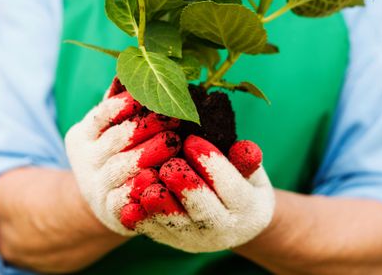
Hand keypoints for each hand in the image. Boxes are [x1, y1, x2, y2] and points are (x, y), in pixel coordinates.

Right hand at [65, 81, 180, 235]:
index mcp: (82, 134)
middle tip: (175, 117)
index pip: (102, 114)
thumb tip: (130, 65)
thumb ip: (119, 102)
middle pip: (116, 140)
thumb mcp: (109, 127)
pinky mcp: (109, 211)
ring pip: (122, 167)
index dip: (127, 104)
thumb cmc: (115, 151)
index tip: (151, 96)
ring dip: (150, 153)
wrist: (101, 198)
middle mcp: (85, 160)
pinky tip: (163, 177)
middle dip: (146, 127)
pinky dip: (144, 187)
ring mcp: (95, 186)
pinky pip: (126, 199)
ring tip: (175, 142)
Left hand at [137, 135, 274, 251]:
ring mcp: (197, 239)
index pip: (230, 187)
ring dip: (158, 205)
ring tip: (145, 181)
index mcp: (247, 209)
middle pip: (203, 211)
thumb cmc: (243, 185)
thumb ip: (247, 161)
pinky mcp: (176, 242)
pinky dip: (142, 220)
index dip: (211, 163)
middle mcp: (223, 230)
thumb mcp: (252, 173)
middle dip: (185, 187)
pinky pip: (157, 233)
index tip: (192, 139)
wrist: (236, 221)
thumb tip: (246, 148)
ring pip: (176, 225)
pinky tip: (129, 204)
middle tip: (169, 165)